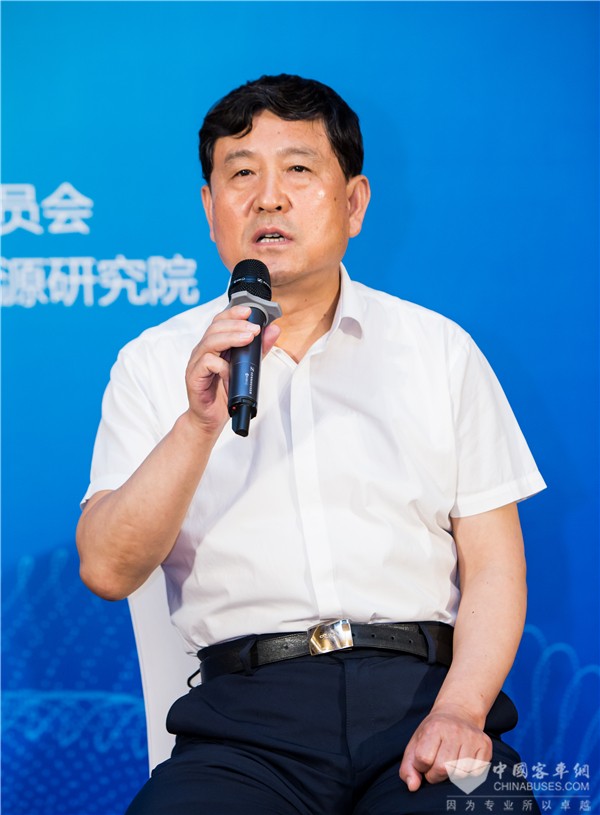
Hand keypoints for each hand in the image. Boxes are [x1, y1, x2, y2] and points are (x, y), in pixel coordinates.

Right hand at [185, 305, 279, 434]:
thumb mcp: (247, 368)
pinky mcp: (194, 376)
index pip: (220, 321)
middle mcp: (203, 351)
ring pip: (210, 341)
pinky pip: (206, 363)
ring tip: (247, 339)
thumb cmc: (224, 392)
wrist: (211, 418)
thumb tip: (273, 330)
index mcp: (214, 345)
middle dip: (236, 325)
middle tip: (254, 329)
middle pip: (215, 328)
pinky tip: (231, 372)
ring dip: (230, 338)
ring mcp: (196, 363)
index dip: (233, 313)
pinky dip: (222, 365)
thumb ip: (259, 349)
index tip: (249, 311)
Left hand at [399, 704, 491, 791]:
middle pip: (443, 768)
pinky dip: (468, 773)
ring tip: (449, 763)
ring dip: (452, 775)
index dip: (421, 766)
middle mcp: (454, 730)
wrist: (458, 712)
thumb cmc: (434, 732)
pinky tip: (463, 762)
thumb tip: (413, 786)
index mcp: (434, 728)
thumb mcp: (416, 743)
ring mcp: (471, 737)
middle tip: (436, 765)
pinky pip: (476, 773)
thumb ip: (408, 767)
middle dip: (436, 774)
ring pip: (460, 773)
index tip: (424, 762)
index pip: (423, 759)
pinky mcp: (485, 744)